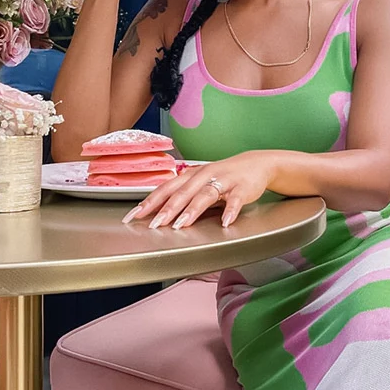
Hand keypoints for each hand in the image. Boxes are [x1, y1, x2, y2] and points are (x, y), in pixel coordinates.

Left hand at [122, 153, 275, 228]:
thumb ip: (181, 195)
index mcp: (190, 175)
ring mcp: (223, 181)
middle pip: (182, 193)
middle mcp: (204, 175)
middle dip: (167, 209)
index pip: (165, 189)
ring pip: (205, 195)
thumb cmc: (223, 176)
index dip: (149, 202)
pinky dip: (230, 211)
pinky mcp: (242, 188)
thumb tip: (156, 212)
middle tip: (154, 225)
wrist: (256, 164)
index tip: (133, 216)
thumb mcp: (199, 182)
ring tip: (181, 224)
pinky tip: (225, 222)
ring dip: (192, 210)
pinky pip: (235, 200)